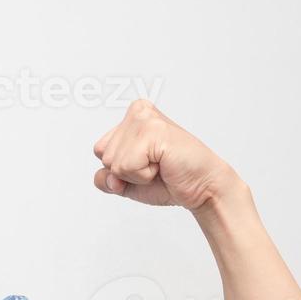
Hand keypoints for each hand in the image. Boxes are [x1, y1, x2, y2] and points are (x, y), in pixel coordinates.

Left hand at [93, 99, 239, 209]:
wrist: (202, 187)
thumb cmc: (169, 180)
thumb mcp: (127, 182)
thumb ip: (107, 179)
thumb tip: (107, 177)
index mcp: (131, 117)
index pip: (99, 150)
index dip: (119, 169)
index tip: (147, 164)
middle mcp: (138, 112)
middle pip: (104, 156)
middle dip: (127, 172)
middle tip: (156, 167)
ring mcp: (145, 118)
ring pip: (112, 162)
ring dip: (137, 174)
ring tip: (161, 165)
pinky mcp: (153, 130)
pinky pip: (126, 166)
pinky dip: (143, 176)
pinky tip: (163, 165)